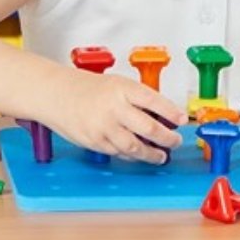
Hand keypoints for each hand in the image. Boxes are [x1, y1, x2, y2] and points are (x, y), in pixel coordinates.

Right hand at [48, 68, 188, 163]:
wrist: (57, 95)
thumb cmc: (88, 88)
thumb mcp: (117, 84)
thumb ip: (137, 98)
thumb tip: (162, 114)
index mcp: (122, 89)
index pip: (154, 101)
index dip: (171, 112)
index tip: (182, 120)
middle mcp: (114, 108)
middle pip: (148, 127)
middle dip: (166, 138)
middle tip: (175, 141)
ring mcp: (104, 127)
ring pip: (135, 146)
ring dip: (151, 154)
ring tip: (161, 156)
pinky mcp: (95, 142)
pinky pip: (119, 152)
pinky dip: (132, 156)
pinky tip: (140, 155)